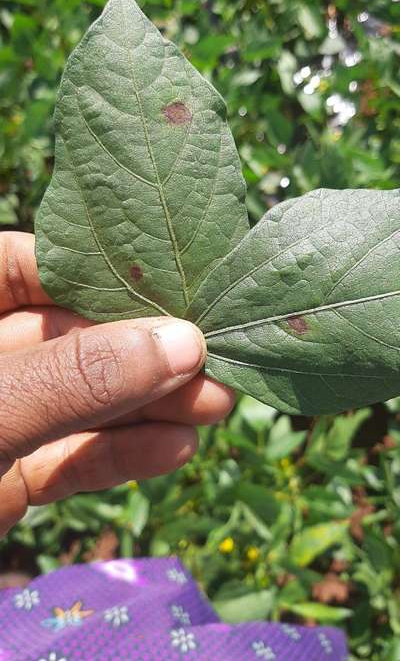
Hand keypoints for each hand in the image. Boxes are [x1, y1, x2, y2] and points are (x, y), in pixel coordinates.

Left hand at [0, 232, 233, 536]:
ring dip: (149, 406)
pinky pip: (75, 459)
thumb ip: (75, 378)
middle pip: (71, 339)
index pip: (25, 267)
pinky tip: (175, 448)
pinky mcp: (15, 477)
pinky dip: (123, 456)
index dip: (95, 268)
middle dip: (142, 350)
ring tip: (216, 404)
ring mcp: (4, 420)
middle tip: (214, 354)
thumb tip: (181, 341)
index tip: (170, 277)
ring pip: (83, 403)